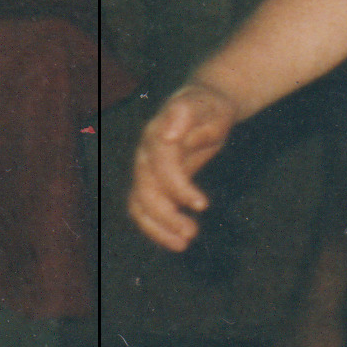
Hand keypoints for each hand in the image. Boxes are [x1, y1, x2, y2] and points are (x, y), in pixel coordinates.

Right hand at [130, 82, 244, 250]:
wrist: (204, 107)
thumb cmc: (206, 105)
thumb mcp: (202, 104)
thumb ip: (184, 114)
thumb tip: (167, 134)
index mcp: (156, 136)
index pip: (162, 167)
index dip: (179, 188)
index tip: (203, 205)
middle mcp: (145, 156)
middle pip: (146, 192)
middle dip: (167, 216)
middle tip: (192, 233)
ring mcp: (145, 170)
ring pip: (139, 206)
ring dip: (159, 228)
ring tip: (185, 243)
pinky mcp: (152, 183)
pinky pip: (145, 210)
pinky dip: (158, 229)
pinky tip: (178, 241)